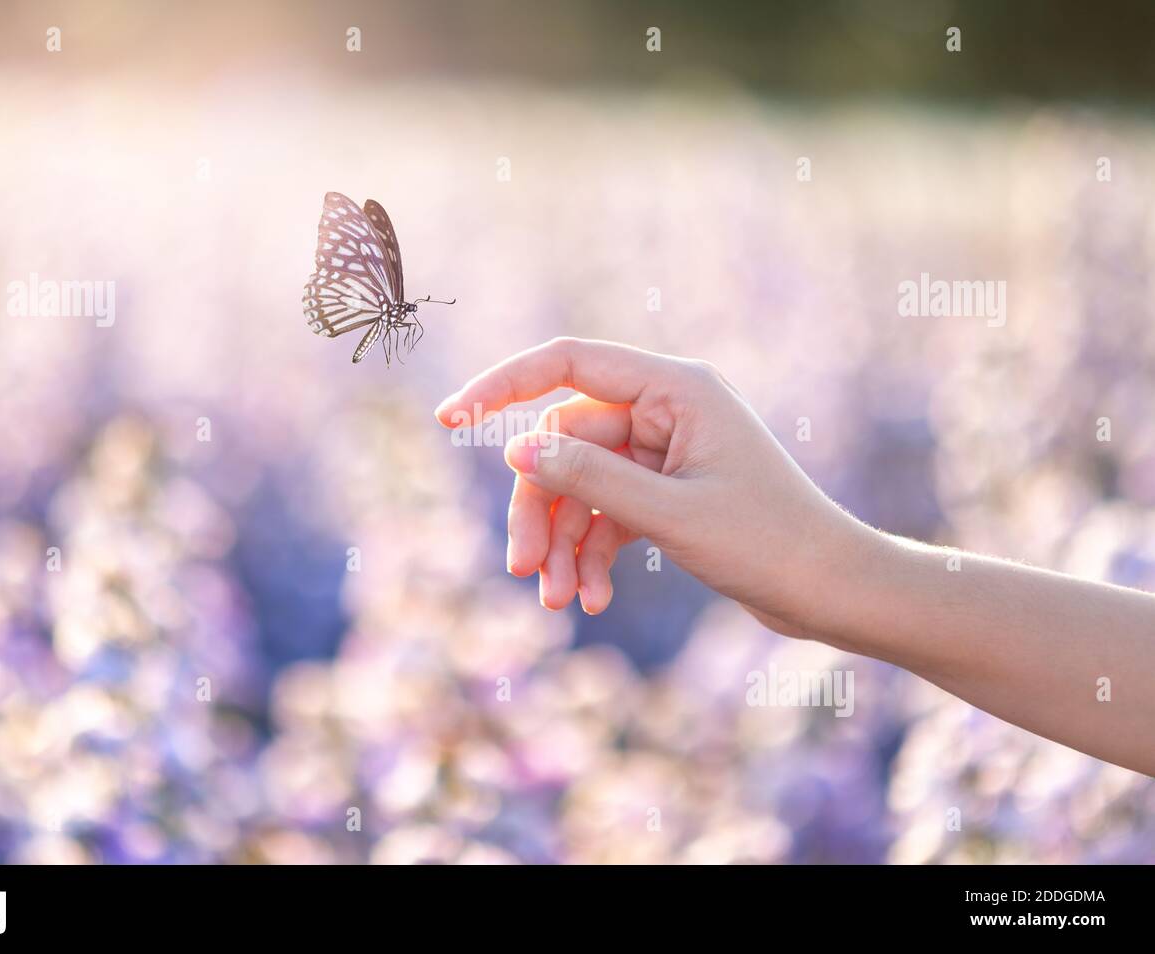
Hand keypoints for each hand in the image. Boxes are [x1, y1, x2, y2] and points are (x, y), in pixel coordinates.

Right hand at [434, 337, 877, 637]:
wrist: (833, 591)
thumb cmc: (768, 543)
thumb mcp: (670, 513)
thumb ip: (590, 478)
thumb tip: (515, 448)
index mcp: (675, 388)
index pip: (568, 363)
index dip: (503, 385)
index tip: (451, 418)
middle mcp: (666, 410)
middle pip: (565, 443)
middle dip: (539, 508)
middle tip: (521, 570)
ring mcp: (664, 452)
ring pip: (580, 484)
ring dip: (561, 541)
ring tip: (556, 601)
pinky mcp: (665, 492)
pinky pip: (605, 512)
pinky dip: (590, 553)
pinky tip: (591, 600)